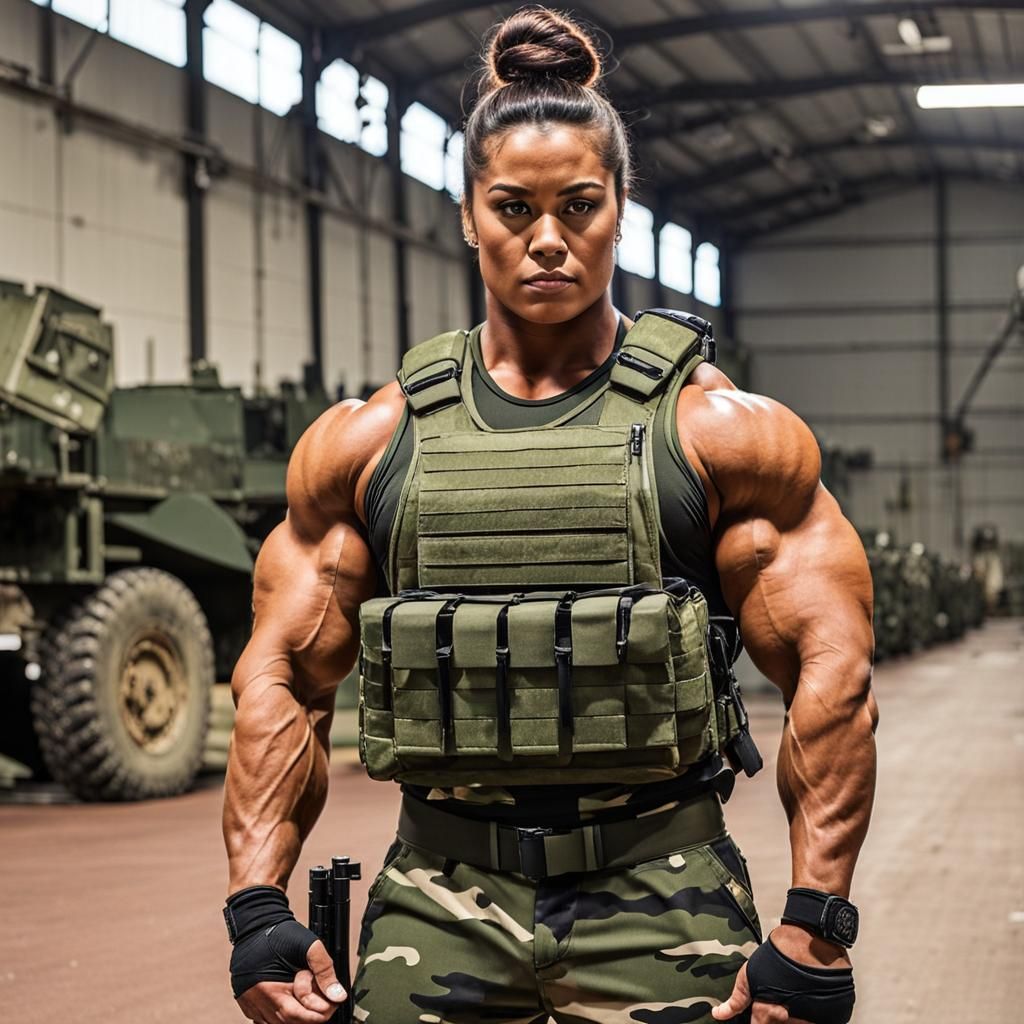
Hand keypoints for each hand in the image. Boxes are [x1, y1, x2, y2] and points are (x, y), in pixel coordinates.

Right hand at [236, 937, 346, 1023]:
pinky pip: (265, 1021)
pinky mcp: (247, 1003)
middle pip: (291, 1022)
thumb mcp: (309, 945)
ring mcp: (252, 1005)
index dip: (320, 1010)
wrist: (255, 924)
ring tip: (305, 994)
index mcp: (273, 990)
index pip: (302, 1017)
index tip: (331, 1000)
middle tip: (322, 997)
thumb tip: (338, 995)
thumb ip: (324, 970)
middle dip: (310, 1013)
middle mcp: (260, 1002)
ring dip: (296, 1015)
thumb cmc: (280, 934)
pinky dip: (280, 1016)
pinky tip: (289, 1001)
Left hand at [712, 924, 852, 1023]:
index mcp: (768, 1013)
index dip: (758, 1023)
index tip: (758, 1016)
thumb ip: (736, 1000)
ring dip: (795, 1016)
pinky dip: (813, 1014)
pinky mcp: (833, 1016)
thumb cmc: (778, 955)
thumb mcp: (749, 973)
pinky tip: (807, 998)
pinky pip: (820, 1021)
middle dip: (776, 1018)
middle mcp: (791, 1021)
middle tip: (777, 999)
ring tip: (792, 996)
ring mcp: (814, 1020)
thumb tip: (719, 1015)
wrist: (811, 939)